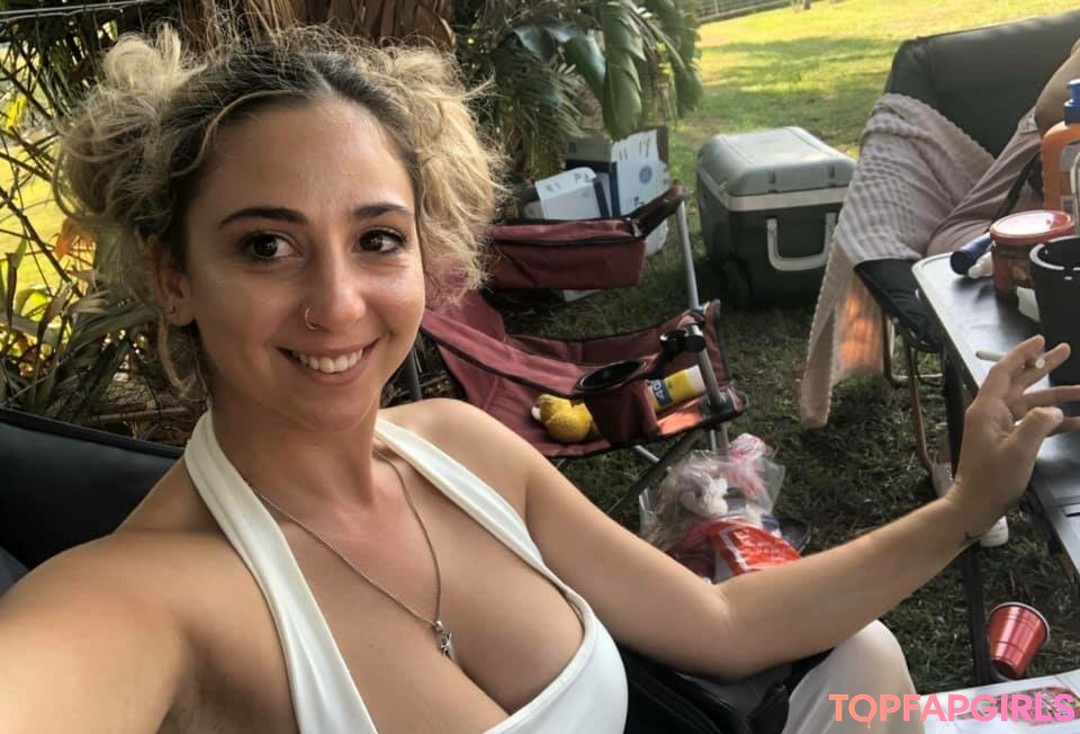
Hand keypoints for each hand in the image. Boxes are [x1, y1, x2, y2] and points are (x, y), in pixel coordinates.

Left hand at [947, 337, 1079, 533]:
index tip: (1041, 340)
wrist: (976, 505)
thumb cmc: (991, 480)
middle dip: (1043, 366)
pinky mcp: (1008, 439)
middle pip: (1020, 382)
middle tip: (1065, 350)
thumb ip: (1037, 425)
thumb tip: (1053, 410)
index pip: (1004, 372)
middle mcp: (992, 413)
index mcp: (987, 409)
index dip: (1022, 354)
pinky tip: (1077, 420)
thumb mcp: (1018, 451)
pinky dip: (1054, 421)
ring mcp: (1000, 426)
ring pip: (1031, 403)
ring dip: (1056, 397)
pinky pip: (1034, 423)